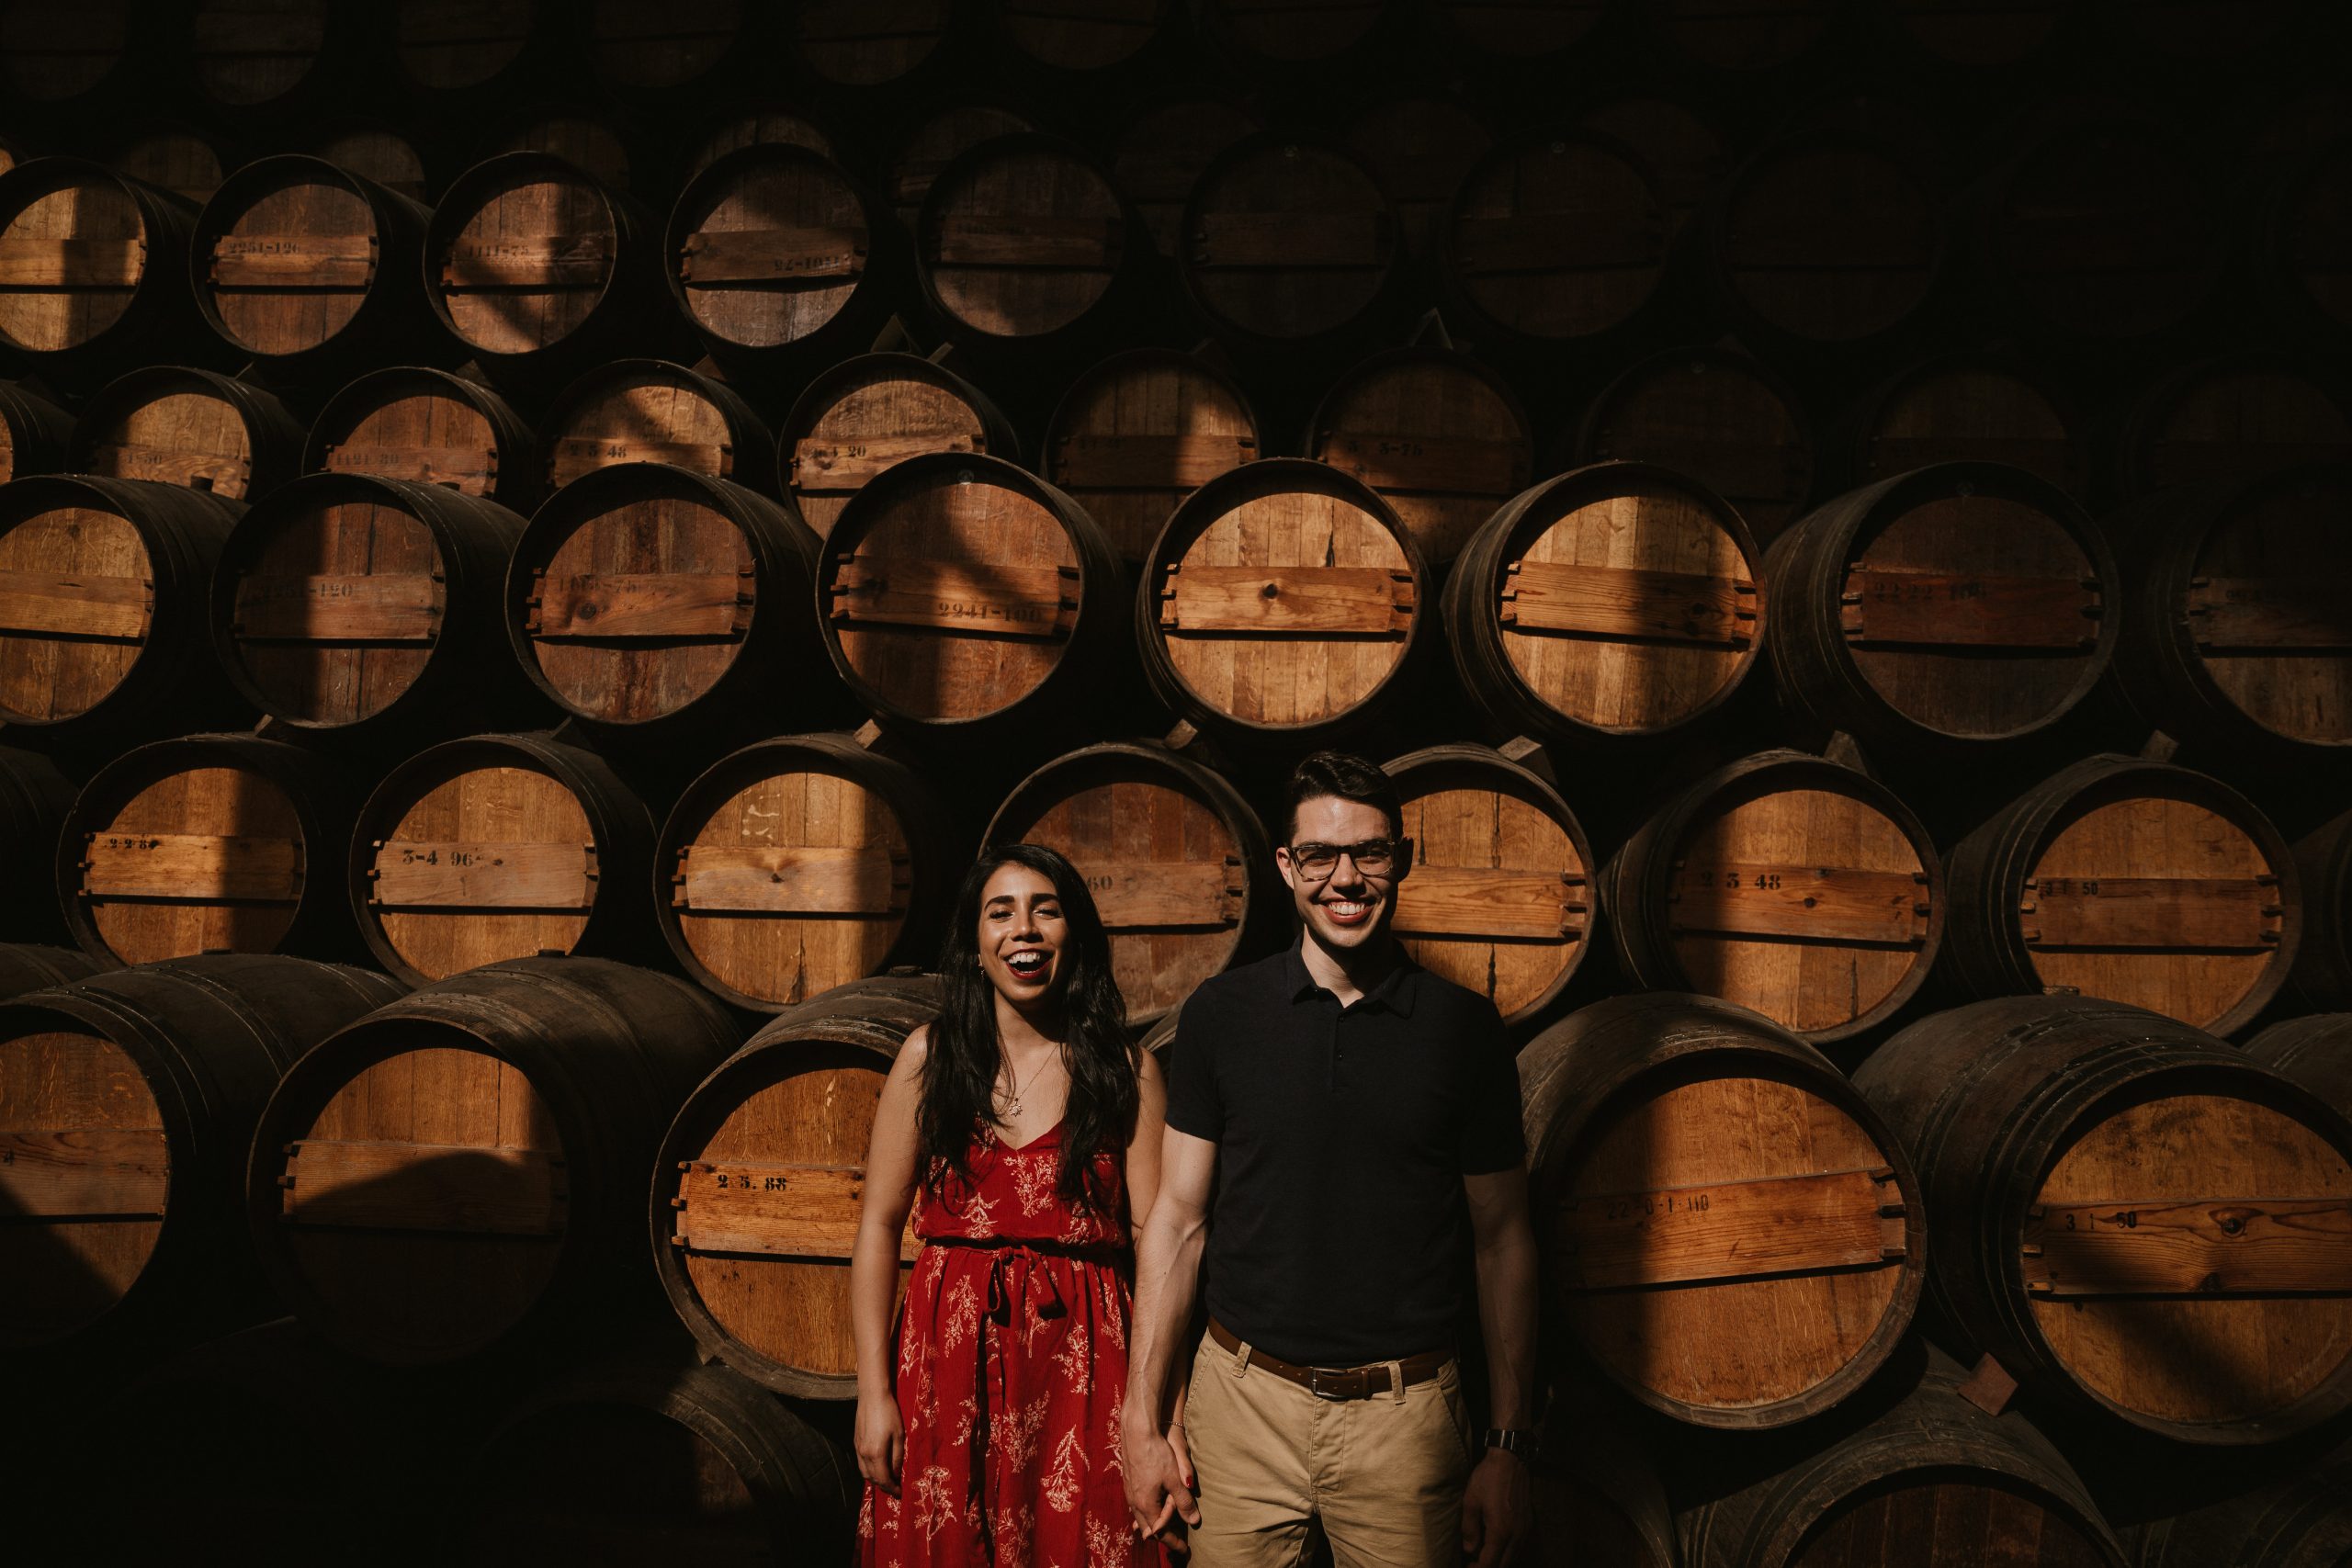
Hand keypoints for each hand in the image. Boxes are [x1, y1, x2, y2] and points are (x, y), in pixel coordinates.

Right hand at [855, 1389, 904, 1495]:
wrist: (872, 1396)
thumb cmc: (889, 1413)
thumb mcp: (899, 1435)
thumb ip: (897, 1457)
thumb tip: (896, 1473)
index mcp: (876, 1453)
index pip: (883, 1479)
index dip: (892, 1489)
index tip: (900, 1493)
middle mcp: (864, 1454)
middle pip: (873, 1478)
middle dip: (884, 1486)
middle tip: (895, 1489)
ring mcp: (858, 1448)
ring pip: (864, 1472)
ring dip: (875, 1479)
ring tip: (887, 1480)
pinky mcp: (856, 1442)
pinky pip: (861, 1463)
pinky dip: (869, 1470)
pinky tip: (877, 1467)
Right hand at [1122, 1416, 1199, 1544]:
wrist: (1137, 1431)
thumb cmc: (1157, 1453)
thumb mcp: (1174, 1479)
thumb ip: (1183, 1501)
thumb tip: (1194, 1521)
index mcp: (1146, 1505)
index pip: (1160, 1532)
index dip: (1173, 1542)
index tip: (1184, 1551)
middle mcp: (1134, 1502)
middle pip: (1147, 1528)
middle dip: (1162, 1537)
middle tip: (1176, 1543)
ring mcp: (1130, 1492)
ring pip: (1140, 1517)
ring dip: (1152, 1525)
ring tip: (1163, 1529)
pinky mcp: (1129, 1481)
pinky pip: (1136, 1506)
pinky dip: (1146, 1513)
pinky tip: (1150, 1508)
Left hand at [1461, 1447, 1530, 1567]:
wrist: (1511, 1460)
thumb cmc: (1488, 1479)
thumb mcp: (1471, 1502)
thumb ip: (1469, 1529)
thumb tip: (1469, 1551)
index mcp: (1500, 1531)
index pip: (1490, 1564)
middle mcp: (1516, 1535)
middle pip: (1504, 1566)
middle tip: (1473, 1565)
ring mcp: (1525, 1530)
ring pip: (1514, 1559)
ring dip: (1499, 1562)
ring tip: (1483, 1557)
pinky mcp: (1528, 1524)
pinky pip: (1519, 1548)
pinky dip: (1508, 1554)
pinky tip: (1496, 1548)